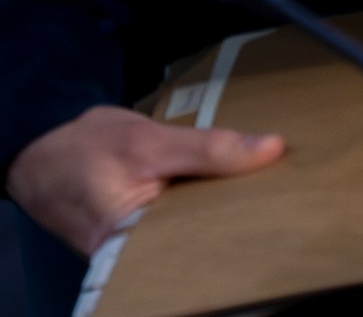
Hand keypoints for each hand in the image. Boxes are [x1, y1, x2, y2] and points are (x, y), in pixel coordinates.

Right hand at [5, 106, 283, 255]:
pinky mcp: (143, 236)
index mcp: (129, 239)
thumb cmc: (86, 148)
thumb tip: (272, 149)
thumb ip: (209, 148)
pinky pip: (185, 225)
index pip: (201, 243)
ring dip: (226, 212)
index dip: (242, 225)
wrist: (42, 153)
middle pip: (202, 240)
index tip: (284, 206)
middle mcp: (134, 254)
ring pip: (196, 232)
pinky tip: (237, 195)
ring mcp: (138, 248)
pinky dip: (207, 209)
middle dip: (240, 218)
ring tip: (270, 195)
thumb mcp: (149, 141)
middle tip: (286, 197)